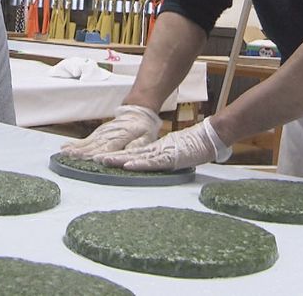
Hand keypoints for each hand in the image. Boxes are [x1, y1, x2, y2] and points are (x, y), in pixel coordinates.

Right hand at [61, 105, 160, 157]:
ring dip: (75, 148)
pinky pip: (84, 140)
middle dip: (83, 152)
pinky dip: (74, 144)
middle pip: (94, 145)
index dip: (103, 153)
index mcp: (122, 137)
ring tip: (64, 153)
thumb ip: (136, 146)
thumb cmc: (142, 129)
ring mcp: (101, 134)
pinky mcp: (96, 134)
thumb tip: (128, 155)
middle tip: (71, 157)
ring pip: (87, 142)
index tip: (96, 159)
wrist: (137, 112)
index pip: (111, 147)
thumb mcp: (146, 138)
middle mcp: (108, 135)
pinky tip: (64, 147)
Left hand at [96, 119, 231, 171]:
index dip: (118, 156)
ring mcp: (161, 153)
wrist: (208, 137)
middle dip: (112, 157)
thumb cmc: (194, 145)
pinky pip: (152, 162)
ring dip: (119, 160)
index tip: (103, 159)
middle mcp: (155, 151)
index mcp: (155, 150)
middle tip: (94, 159)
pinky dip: (139, 164)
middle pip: (130, 154)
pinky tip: (127, 165)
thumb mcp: (174, 152)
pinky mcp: (169, 157)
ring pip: (136, 157)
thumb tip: (152, 161)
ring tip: (103, 161)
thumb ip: (163, 156)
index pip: (133, 154)